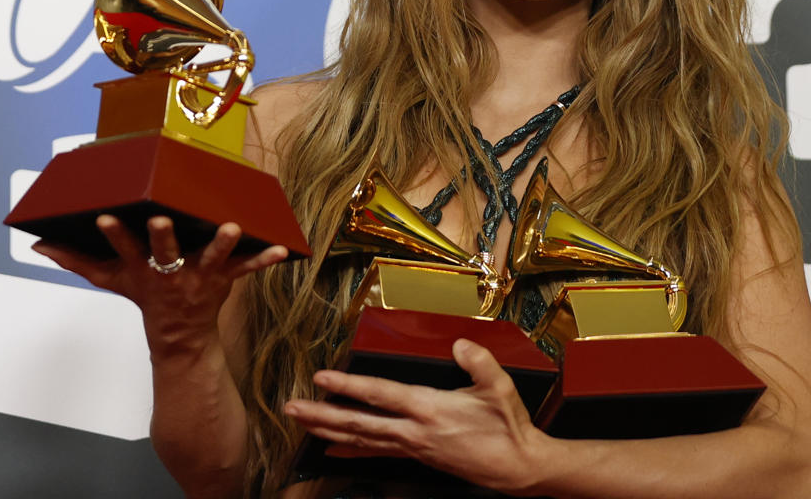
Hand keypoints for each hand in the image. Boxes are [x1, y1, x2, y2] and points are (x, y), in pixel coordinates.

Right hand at [31, 215, 287, 356]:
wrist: (180, 342)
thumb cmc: (145, 299)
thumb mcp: (109, 281)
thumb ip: (76, 262)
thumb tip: (40, 245)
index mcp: (142, 268)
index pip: (122, 248)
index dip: (113, 235)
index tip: (104, 217)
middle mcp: (170, 272)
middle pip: (165, 253)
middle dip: (163, 237)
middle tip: (160, 220)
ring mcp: (199, 277)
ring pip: (210, 259)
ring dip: (221, 244)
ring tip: (231, 227)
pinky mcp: (224, 280)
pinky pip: (246, 269)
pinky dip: (263, 260)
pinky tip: (280, 249)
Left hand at [282, 338, 554, 496]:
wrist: (520, 468)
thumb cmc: (509, 426)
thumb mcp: (499, 389)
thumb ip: (479, 362)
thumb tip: (460, 343)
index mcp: (429, 409)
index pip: (380, 395)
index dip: (348, 387)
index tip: (321, 379)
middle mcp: (414, 431)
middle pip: (359, 423)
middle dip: (322, 416)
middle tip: (290, 408)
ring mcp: (414, 447)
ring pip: (362, 440)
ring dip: (329, 431)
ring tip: (301, 423)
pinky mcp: (418, 456)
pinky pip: (376, 451)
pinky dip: (351, 448)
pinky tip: (334, 447)